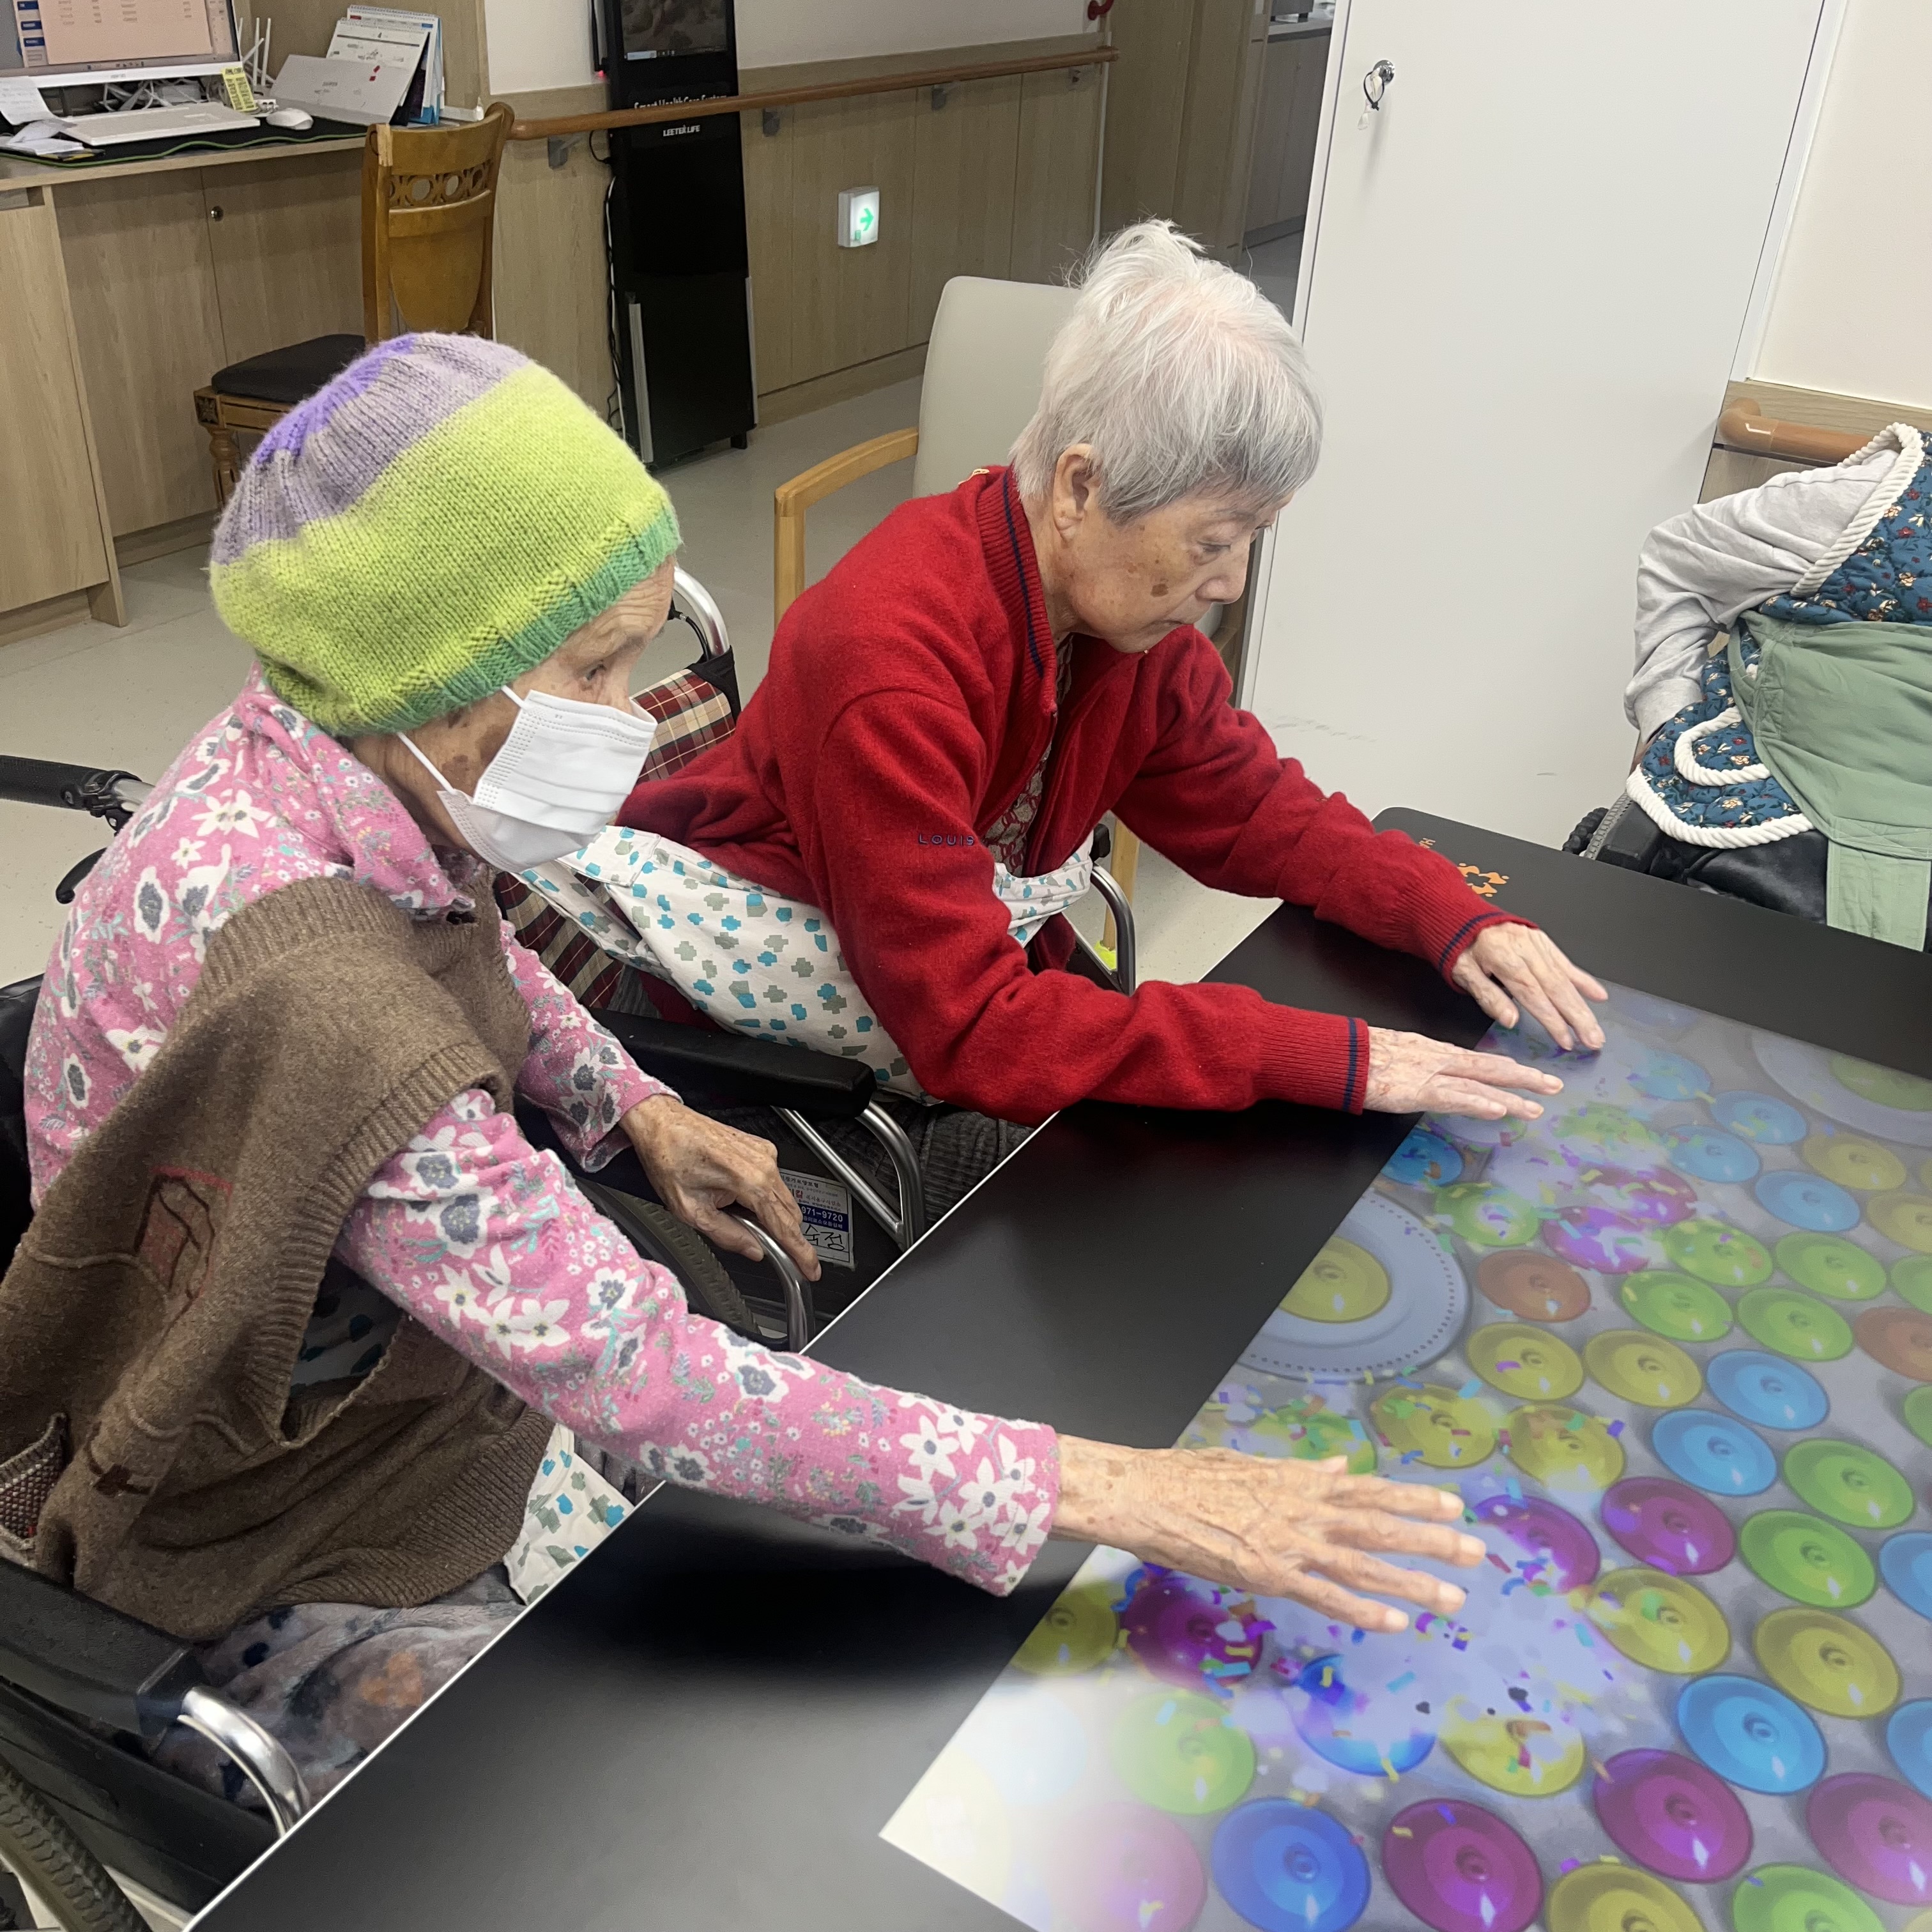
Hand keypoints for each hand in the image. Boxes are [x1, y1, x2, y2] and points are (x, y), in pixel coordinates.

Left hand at [622, 1096, 820, 1280]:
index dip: (800, 1252)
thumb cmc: (670, 1159)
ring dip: (768, 1215)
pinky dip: (762, 1196)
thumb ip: (727, 1235)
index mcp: (750, 1181)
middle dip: (780, 1235)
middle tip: (756, 1244)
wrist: (663, 1125)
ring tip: (731, 1212)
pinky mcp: (761, 1148)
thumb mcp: (691, 1210)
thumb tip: (752, 1250)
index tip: (811, 1270)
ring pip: (783, 1198)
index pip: (785, 1226)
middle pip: (789, 1214)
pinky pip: (773, 1182)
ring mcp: (765, 1153)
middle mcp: (764, 1164)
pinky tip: (735, 1196)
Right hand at [1055, 1440, 1482, 1630]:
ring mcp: (1290, 1542)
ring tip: (1453, 1597)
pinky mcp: (1269, 1573)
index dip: (1414, 1497)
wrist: (1149, 1494)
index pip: (1370, 1489)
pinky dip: (1362, 1608)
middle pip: (1380, 1526)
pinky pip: (1325, 1594)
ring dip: (1412, 1581)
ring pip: (1364, 1563)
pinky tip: (1394, 1621)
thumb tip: (1336, 1467)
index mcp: (1300, 1482)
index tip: (1453, 1504)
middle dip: (1431, 1540)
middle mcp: (1305, 1510)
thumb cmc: (1191, 1476)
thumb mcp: (1251, 1464)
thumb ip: (1299, 1471)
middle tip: (1476, 1553)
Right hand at [1366, 1027, 1563, 1119]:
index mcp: (1433, 1051)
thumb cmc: (1358, 1054)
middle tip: (1554, 1086)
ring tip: (1537, 1106)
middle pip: (1488, 1068)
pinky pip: (1452, 1098)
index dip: (1507, 1068)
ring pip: (1478, 1085)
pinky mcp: (1414, 1091)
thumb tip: (1433, 1077)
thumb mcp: (1395, 1054)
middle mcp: (1438, 1059)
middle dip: (1523, 1077)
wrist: (1336, 1053)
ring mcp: (1428, 1074)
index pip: (1478, 1061)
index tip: (1531, 1075)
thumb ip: (1417, 1065)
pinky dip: (1477, 1103)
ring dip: (1510, 1096)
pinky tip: (1498, 1109)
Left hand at [1452, 925, 1606, 1052]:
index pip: (1533, 994)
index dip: (1551, 1019)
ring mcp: (1536, 943)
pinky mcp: (1542, 941)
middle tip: (1593, 1041)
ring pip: (1565, 978)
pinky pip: (1565, 962)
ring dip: (1583, 1006)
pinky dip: (1583, 980)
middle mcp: (1525, 949)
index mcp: (1503, 957)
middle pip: (1556, 987)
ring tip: (1595, 1030)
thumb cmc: (1460, 947)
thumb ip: (1488, 997)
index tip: (1565, 1040)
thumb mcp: (1463, 973)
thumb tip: (1510, 1020)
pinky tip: (1599, 995)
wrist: (1461, 916)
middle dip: (1578, 1017)